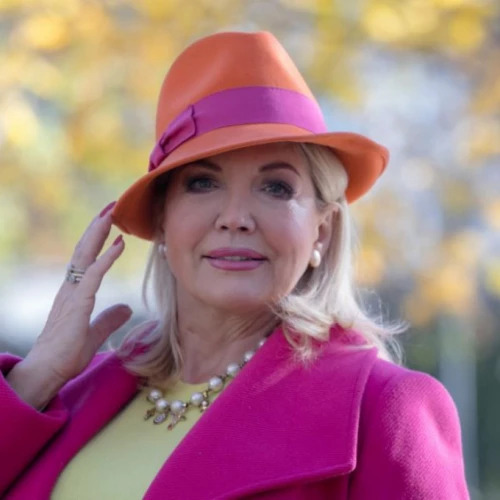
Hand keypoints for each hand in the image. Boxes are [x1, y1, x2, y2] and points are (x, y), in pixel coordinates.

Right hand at [9, 202, 132, 404]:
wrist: (48, 372)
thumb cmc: (66, 354)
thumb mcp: (95, 333)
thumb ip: (109, 319)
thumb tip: (127, 309)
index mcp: (74, 293)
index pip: (86, 259)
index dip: (98, 240)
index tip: (112, 223)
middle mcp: (70, 288)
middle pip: (83, 250)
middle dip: (97, 226)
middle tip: (111, 206)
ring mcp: (72, 294)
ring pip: (84, 256)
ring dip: (99, 233)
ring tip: (111, 213)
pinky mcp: (77, 304)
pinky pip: (92, 275)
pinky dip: (106, 258)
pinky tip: (119, 245)